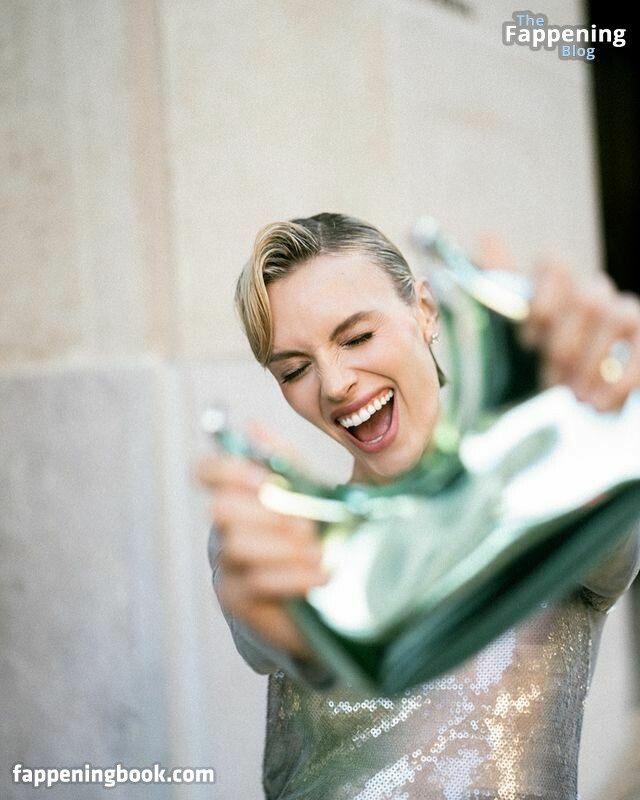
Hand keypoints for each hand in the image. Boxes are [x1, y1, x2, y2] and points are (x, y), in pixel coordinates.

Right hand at [195, 426, 328, 659]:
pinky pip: (255, 582)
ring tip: (319, 550)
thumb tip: (250, 424)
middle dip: (268, 512)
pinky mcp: (238, 600)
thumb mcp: (307, 490)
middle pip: (221, 509)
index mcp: (237, 495)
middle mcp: (223, 529)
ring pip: (237, 545)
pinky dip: (293, 576)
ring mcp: (226, 565)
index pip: (207, 472)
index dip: (229, 470)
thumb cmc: (315, 533)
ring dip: (283, 546)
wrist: (331, 594)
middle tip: (308, 523)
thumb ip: (282, 460)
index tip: (266, 478)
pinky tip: (321, 574)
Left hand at [476, 236, 639, 411]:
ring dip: (593, 363)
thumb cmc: (542, 350)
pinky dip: (623, 379)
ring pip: (617, 317)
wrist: (578, 385)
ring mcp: (622, 312)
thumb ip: (499, 283)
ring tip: (577, 398)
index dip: (542, 297)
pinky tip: (600, 406)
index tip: (528, 336)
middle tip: (552, 377)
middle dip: (566, 342)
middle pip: (586, 296)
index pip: (554, 263)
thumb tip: (486, 235)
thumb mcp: (513, 324)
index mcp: (555, 285)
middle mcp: (591, 292)